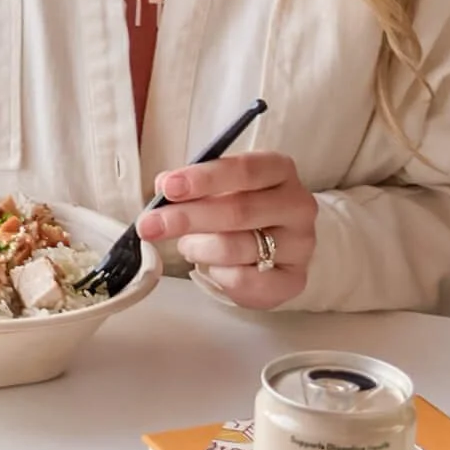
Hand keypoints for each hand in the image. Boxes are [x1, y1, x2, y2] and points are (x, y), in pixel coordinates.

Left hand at [137, 149, 315, 308]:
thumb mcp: (219, 187)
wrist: (277, 245)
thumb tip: (163, 185)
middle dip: (187, 218)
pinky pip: (245, 280)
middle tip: (149, 225)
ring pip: (237, 247)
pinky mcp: (294, 279)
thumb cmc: (243, 207)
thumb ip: (192, 184)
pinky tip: (214, 267)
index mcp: (279, 170)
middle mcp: (297, 204)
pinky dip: (218, 274)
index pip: (245, 170)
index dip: (204, 179)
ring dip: (199, 248)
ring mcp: (300, 244)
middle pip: (239, 210)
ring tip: (186, 246)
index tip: (168, 188)